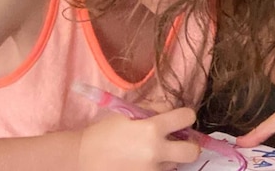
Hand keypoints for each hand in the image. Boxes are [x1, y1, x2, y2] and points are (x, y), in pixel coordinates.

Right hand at [78, 107, 200, 170]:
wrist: (82, 159)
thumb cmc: (104, 133)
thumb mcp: (128, 113)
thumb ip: (154, 109)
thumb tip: (173, 109)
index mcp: (152, 129)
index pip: (187, 117)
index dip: (186, 116)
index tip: (180, 118)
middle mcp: (156, 152)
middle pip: (192, 151)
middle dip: (190, 145)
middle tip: (179, 141)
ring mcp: (151, 170)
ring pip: (176, 164)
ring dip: (170, 157)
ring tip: (151, 152)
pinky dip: (157, 167)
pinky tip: (144, 161)